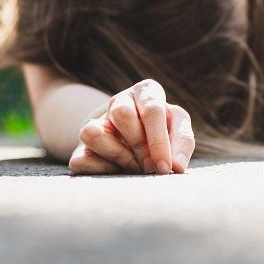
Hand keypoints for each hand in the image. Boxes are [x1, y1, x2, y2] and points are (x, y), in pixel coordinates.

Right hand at [69, 79, 195, 175]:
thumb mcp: (178, 129)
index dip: (158, 141)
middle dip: (139, 146)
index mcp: (146, 92)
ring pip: (92, 133)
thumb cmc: (163, 131)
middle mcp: (120, 101)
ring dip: (118, 156)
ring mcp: (98, 121)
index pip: (152, 109)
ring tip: (135, 168)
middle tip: (151, 168)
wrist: (136, 139)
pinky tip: (116, 171)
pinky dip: (100, 170)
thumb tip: (177, 167)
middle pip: (122, 114)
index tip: (165, 167)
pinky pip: (81, 159)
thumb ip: (182, 143)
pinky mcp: (82, 146)